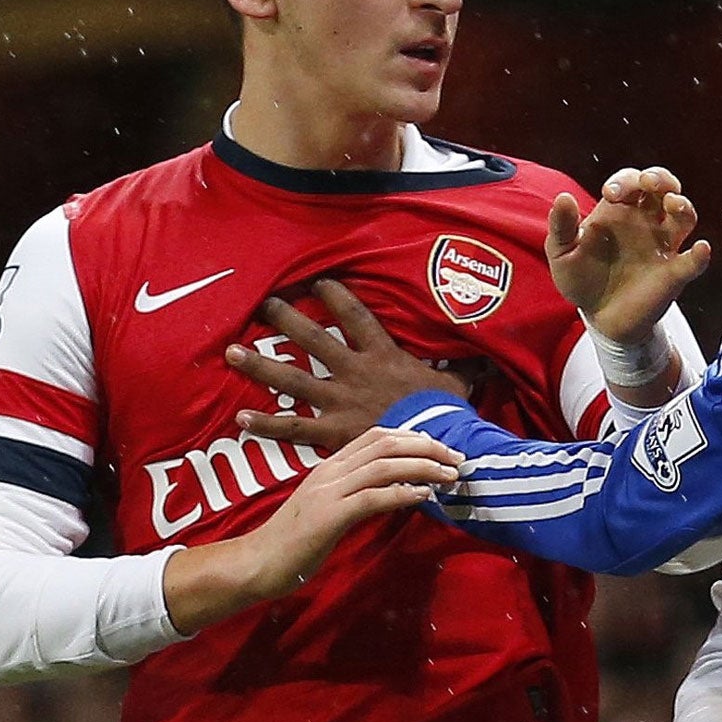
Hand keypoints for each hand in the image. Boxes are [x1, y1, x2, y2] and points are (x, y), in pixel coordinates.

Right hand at [165, 426, 461, 633]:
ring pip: (384, 465)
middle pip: (386, 443)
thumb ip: (357, 492)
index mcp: (331, 466)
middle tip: (457, 459)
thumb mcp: (330, 507)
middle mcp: (330, 471)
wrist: (258, 563)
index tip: (440, 448)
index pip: (376, 435)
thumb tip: (397, 488)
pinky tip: (424, 496)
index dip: (413, 436)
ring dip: (424, 467)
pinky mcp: (329, 516)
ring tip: (450, 476)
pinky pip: (372, 497)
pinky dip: (402, 493)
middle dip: (428, 447)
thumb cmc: (296, 540)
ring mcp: (328, 492)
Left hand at [228, 279, 470, 451]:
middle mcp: (353, 371)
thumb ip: (466, 366)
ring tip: (230, 352)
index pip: (356, 315)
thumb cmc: (447, 412)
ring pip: (292, 377)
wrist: (435, 443)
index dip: (335, 294)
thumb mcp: (460, 381)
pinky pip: (293, 427)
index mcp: (383, 354)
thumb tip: (491, 352)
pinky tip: (240, 418)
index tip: (316, 279)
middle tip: (262, 304)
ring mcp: (339, 400)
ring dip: (259, 364)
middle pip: (313, 338)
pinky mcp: (332, 431)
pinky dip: (266, 424)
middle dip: (285, 319)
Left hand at [548, 166, 711, 342]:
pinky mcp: (674, 274)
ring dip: (683, 205)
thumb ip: (561, 226)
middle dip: (660, 178)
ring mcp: (663, 247)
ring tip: (673, 204)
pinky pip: (694, 262)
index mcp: (621, 210)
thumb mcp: (561, 253)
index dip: (625, 180)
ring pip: (685, 216)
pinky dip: (701, 255)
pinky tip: (700, 249)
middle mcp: (647, 222)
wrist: (598, 318)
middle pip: (665, 187)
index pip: (631, 181)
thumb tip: (563, 197)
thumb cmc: (581, 280)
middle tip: (647, 182)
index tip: (610, 194)